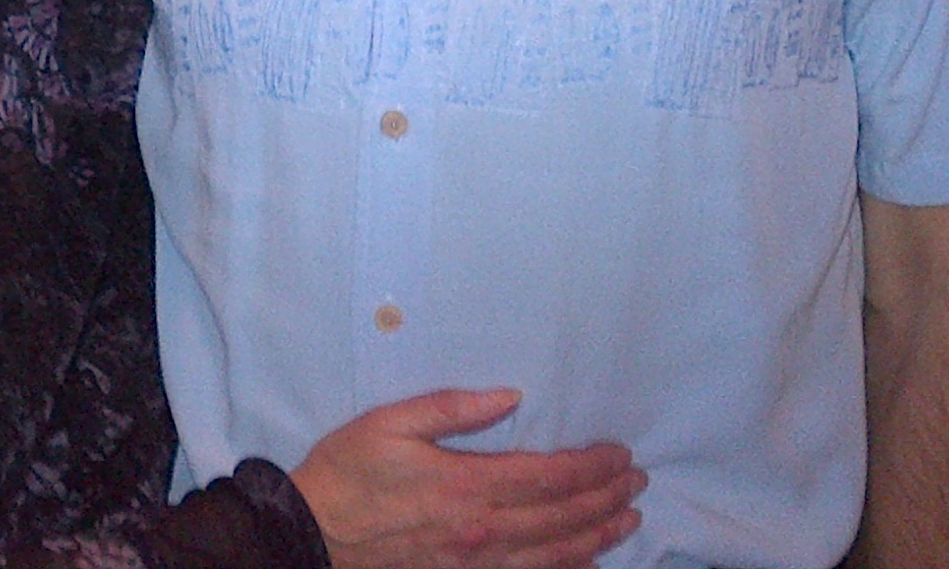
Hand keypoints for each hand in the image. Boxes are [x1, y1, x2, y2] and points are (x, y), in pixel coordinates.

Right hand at [289, 388, 644, 568]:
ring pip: (554, 557)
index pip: (549, 477)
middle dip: (606, 499)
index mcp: (466, 486)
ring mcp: (475, 566)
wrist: (311, 536)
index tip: (619, 454)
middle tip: (638, 483)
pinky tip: (584, 560)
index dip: (592, 467)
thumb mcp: (391, 423)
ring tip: (628, 520)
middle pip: (562, 519)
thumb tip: (510, 396)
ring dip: (597, 537)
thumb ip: (454, 408)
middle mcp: (481, 533)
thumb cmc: (347, 472)